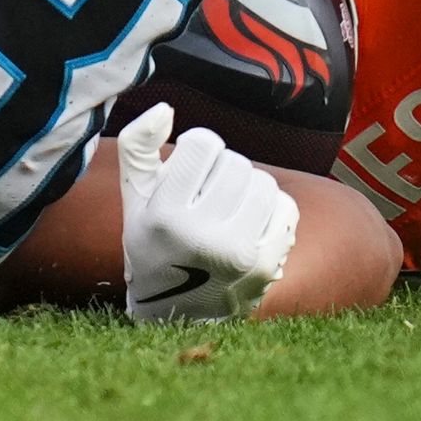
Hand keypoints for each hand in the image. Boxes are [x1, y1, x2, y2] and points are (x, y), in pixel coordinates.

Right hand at [114, 103, 296, 322]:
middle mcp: (203, 237)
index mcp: (166, 216)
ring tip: (226, 210)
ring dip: (246, 188)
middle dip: (220, 172)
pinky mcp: (267, 266)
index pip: (203, 142)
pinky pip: (286, 207)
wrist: (177, 313)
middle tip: (205, 198)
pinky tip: (248, 225)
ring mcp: (239, 254)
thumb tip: (165, 107)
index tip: (186, 175)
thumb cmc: (153, 242)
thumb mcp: (134, 197)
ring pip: (263, 181)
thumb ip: (136, 144)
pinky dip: (270, 209)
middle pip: (235, 161)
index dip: (195, 150)